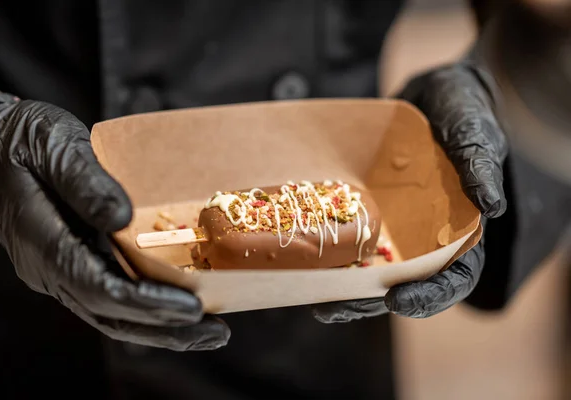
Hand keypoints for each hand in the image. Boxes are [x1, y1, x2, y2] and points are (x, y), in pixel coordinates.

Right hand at [0, 89, 229, 349]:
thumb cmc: (22, 139)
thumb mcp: (54, 146)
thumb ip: (86, 181)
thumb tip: (122, 217)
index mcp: (43, 241)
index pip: (98, 287)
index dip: (146, 302)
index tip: (191, 306)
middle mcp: (50, 267)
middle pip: (110, 313)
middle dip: (165, 328)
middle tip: (215, 334)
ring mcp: (59, 270)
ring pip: (111, 313)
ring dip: (160, 328)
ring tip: (208, 333)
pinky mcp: (72, 263)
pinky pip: (111, 295)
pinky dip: (146, 308)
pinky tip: (178, 308)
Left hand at [312, 62, 507, 321]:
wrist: (431, 87)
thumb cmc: (461, 104)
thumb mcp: (471, 124)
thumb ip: (479, 159)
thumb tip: (492, 205)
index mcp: (461, 225)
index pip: (454, 274)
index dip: (431, 294)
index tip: (398, 302)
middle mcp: (426, 231)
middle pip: (403, 281)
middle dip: (370, 301)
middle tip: (335, 309)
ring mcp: (395, 220)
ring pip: (372, 265)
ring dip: (344, 288)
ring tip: (314, 300)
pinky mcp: (369, 205)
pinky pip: (350, 232)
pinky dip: (331, 250)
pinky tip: (305, 260)